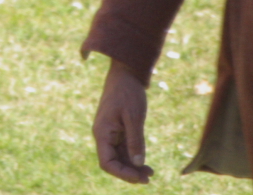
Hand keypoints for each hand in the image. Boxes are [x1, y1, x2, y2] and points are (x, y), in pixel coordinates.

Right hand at [92, 60, 153, 183]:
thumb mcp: (134, 117)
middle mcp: (103, 135)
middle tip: (150, 177)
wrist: (125, 75)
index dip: (122, 174)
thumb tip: (137, 163)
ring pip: (119, 158)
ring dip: (132, 167)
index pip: (107, 162)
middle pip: (113, 163)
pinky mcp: (117, 131)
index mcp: (102, 132)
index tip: (140, 178)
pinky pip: (123, 150)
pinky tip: (145, 163)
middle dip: (129, 173)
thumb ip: (135, 140)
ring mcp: (110, 134)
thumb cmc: (128, 92)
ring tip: (151, 173)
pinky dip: (133, 158)